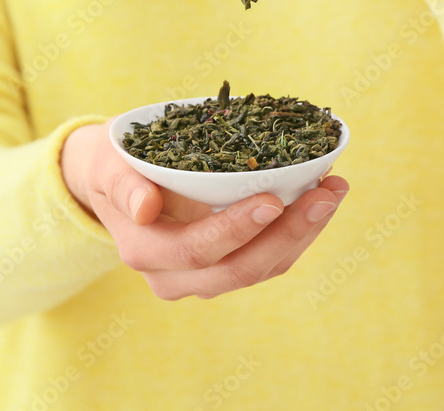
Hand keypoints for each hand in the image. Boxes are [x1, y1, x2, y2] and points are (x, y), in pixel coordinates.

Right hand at [60, 121, 348, 299]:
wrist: (116, 183)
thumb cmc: (115, 165)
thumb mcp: (110, 165)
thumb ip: (125, 183)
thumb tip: (146, 205)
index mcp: (146, 252)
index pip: (197, 250)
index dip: (237, 229)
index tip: (274, 200)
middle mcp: (174, 276)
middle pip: (240, 269)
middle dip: (289, 233)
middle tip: (325, 194)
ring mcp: (204, 277)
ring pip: (263, 268)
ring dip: (304, 232)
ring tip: (334, 190)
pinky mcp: (228, 266)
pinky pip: (270, 259)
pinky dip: (299, 231)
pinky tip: (321, 199)